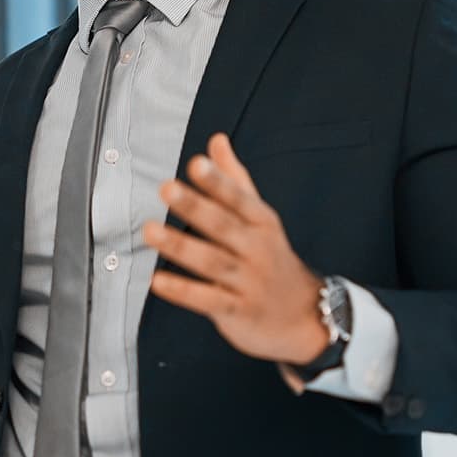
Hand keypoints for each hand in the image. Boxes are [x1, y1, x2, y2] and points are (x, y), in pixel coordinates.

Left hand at [142, 133, 329, 365]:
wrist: (306, 315)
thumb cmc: (273, 258)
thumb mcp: (261, 217)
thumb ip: (234, 179)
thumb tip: (216, 140)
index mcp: (262, 222)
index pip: (239, 198)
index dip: (218, 181)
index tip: (197, 163)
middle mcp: (257, 249)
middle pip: (223, 226)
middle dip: (195, 206)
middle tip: (166, 188)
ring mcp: (248, 282)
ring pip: (211, 261)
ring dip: (180, 246)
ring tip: (150, 230)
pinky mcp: (238, 311)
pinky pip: (208, 300)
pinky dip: (183, 291)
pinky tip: (157, 281)